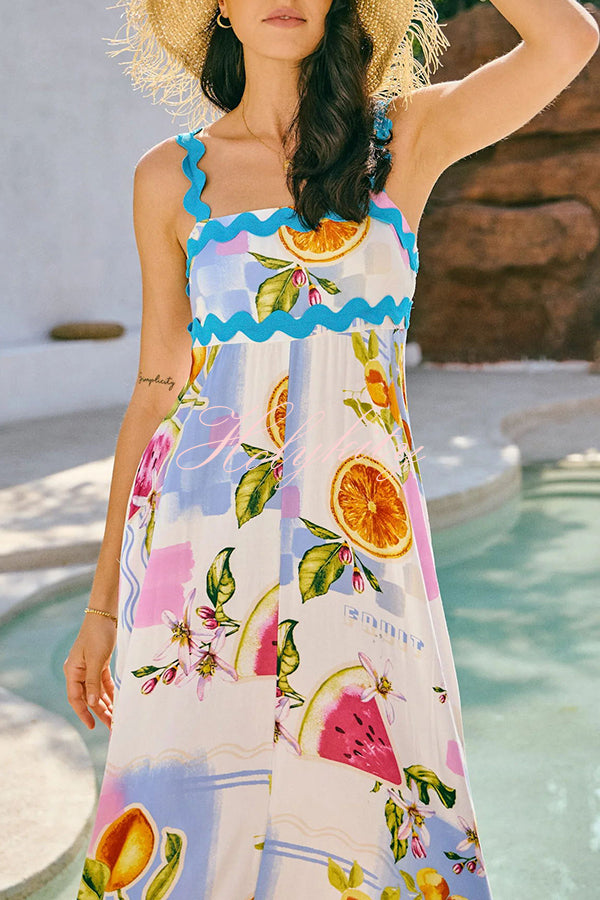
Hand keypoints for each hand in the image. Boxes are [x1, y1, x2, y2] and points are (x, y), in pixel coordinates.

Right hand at [63, 613, 117, 730]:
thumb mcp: (96, 659)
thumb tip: (90, 703)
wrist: (104, 615)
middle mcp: (79, 672)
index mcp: (72, 671)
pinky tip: (116, 702)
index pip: (76, 698)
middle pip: (88, 697)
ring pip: (96, 692)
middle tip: (112, 726)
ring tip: (116, 718)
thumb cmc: (98, 635)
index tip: (92, 726)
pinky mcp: (99, 663)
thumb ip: (93, 682)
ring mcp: (89, 668)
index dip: (83, 713)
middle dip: (99, 712)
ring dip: (106, 704)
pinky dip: (109, 692)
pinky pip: (103, 683)